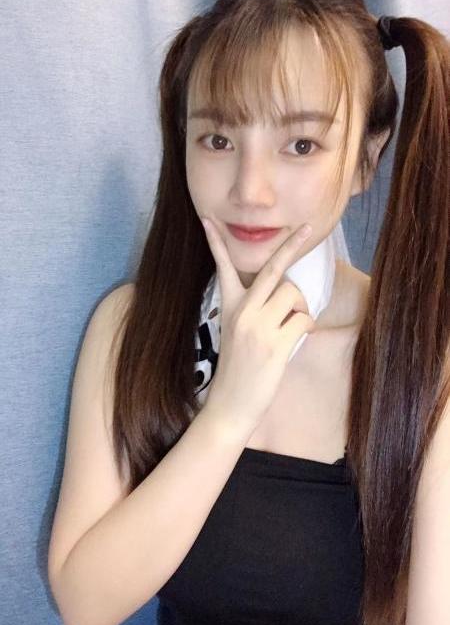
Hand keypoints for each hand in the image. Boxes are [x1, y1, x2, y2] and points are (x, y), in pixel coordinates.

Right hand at [200, 218, 315, 433]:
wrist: (230, 405)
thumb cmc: (238, 369)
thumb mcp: (236, 333)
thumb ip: (254, 310)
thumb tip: (287, 293)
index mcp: (229, 307)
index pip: (222, 268)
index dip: (215, 242)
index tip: (208, 219)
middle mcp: (243, 312)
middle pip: (272, 269)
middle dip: (291, 245)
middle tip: (307, 227)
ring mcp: (258, 327)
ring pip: (294, 294)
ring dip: (302, 306)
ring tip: (295, 323)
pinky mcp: (275, 344)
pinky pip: (303, 320)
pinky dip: (307, 327)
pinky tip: (297, 338)